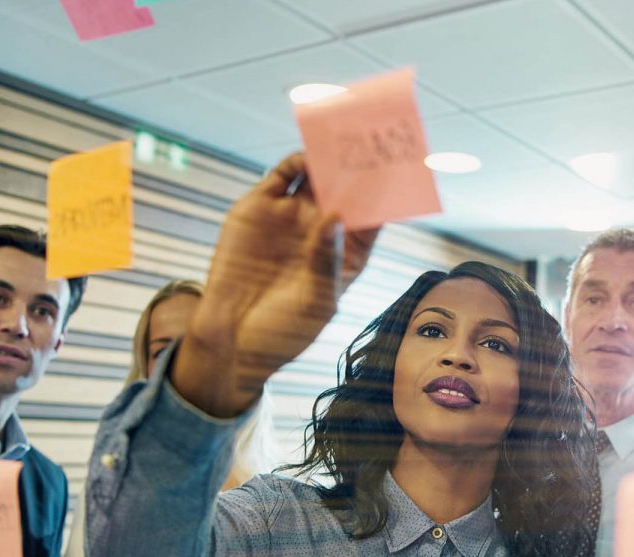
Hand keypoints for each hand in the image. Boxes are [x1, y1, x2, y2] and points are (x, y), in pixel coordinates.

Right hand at [173, 153, 379, 416]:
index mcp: (348, 255)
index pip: (373, 217)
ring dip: (330, 158)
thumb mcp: (317, 302)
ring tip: (344, 142)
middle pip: (348, 190)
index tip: (401, 174)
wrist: (232, 338)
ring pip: (317, 177)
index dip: (386, 196)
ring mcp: (292, 217)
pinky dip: (297, 161)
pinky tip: (310, 156)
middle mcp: (322, 231)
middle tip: (374, 145)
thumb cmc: (284, 330)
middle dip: (360, 168)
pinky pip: (282, 175)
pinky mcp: (260, 208)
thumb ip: (327, 260)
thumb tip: (335, 216)